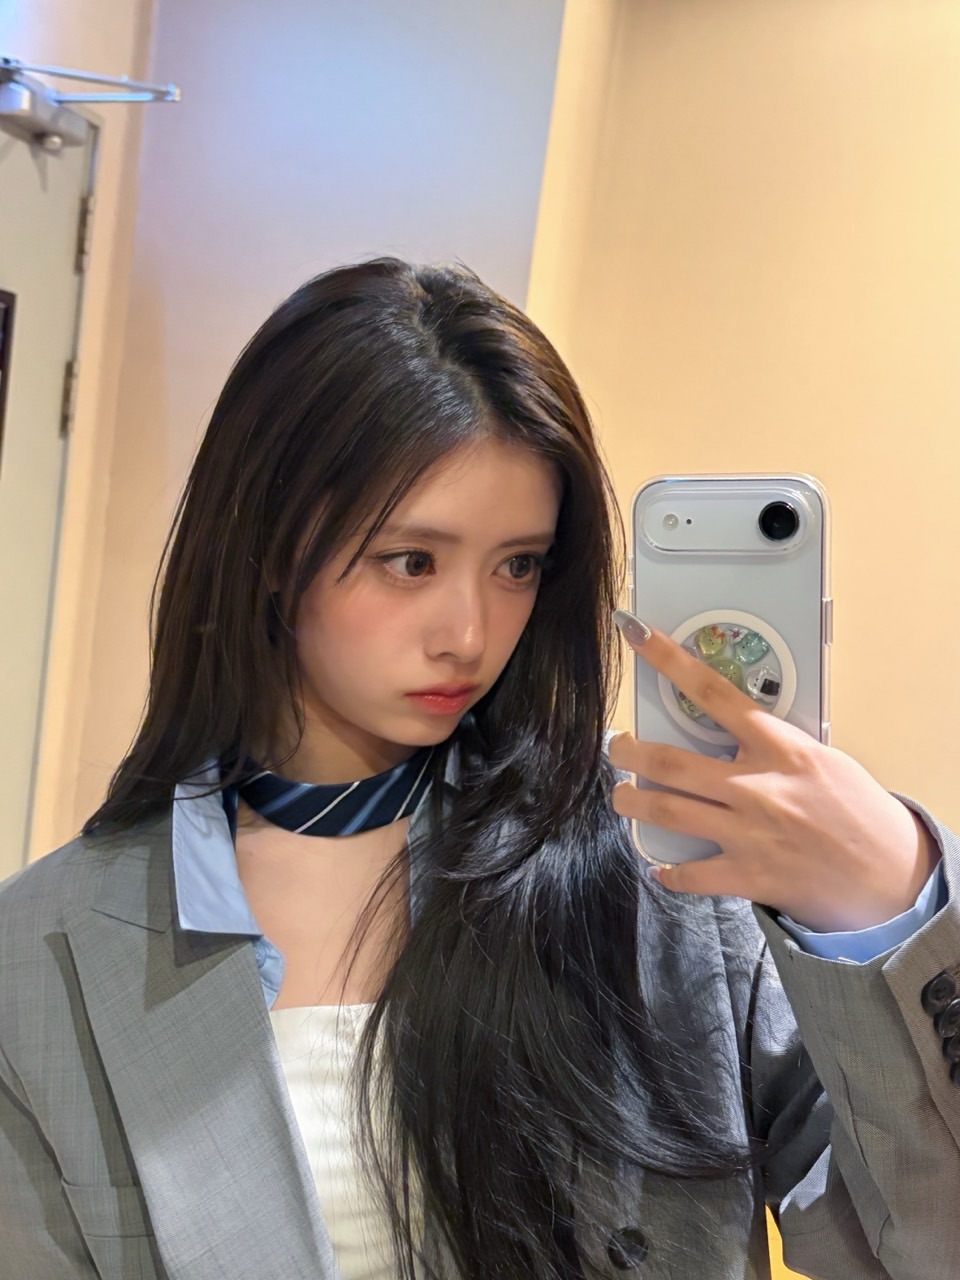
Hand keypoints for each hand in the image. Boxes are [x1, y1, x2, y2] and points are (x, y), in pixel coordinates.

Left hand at [607, 612, 939, 931]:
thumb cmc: (858, 811)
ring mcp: (749, 833)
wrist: (891, 875)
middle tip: (616, 746)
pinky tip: (660, 867)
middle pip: (670, 762)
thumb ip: (770, 747)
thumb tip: (727, 733)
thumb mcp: (819, 759)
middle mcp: (756, 787)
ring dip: (632, 804)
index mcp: (779, 748)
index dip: (669, 661)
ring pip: (667, 813)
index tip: (637, 636)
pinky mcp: (748, 876)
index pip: (713, 694)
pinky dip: (669, 872)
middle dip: (630, 752)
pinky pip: (691, 873)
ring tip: (622, 796)